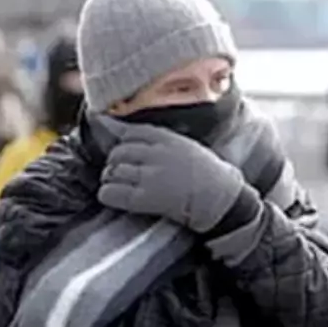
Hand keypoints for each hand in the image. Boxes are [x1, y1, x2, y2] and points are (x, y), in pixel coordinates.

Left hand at [97, 119, 244, 232]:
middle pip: (117, 153)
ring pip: (112, 172)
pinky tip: (114, 196)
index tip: (123, 151)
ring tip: (119, 185)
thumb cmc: (203, 173)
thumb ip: (156, 139)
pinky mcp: (144, 199)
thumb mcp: (183, 145)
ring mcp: (150, 177)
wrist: (219, 199)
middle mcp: (156, 155)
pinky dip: (108, 194)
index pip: (129, 133)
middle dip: (115, 163)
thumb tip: (118, 127)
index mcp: (166, 139)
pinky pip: (111, 192)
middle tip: (121, 172)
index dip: (121, 142)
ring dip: (111, 179)